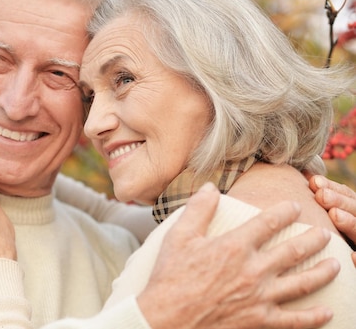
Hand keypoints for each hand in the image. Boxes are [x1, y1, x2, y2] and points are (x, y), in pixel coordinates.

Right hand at [137, 182, 338, 328]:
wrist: (167, 318)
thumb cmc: (171, 276)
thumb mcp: (179, 236)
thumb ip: (198, 209)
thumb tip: (211, 186)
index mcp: (234, 247)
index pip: (268, 223)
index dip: (284, 213)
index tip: (294, 207)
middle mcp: (253, 270)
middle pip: (292, 251)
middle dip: (312, 240)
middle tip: (324, 234)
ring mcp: (259, 297)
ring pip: (301, 283)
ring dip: (322, 273)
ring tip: (335, 265)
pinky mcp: (260, 321)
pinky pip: (294, 320)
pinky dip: (313, 317)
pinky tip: (327, 313)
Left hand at [308, 175, 355, 259]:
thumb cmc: (325, 238)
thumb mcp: (330, 213)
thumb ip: (323, 197)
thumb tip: (305, 173)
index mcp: (352, 214)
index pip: (348, 196)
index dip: (333, 187)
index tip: (313, 180)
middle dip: (340, 201)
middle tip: (321, 195)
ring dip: (351, 223)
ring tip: (335, 215)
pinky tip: (352, 257)